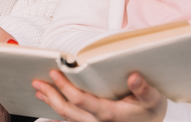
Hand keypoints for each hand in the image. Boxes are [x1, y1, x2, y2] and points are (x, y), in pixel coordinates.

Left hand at [32, 70, 166, 121]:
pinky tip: (49, 114)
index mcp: (111, 114)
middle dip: (51, 95)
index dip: (66, 87)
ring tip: (39, 91)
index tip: (54, 73)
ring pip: (67, 118)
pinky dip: (58, 118)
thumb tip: (134, 78)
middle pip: (68, 111)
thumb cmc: (151, 110)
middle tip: (37, 82)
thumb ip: (144, 90)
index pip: (82, 100)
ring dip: (52, 103)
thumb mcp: (154, 99)